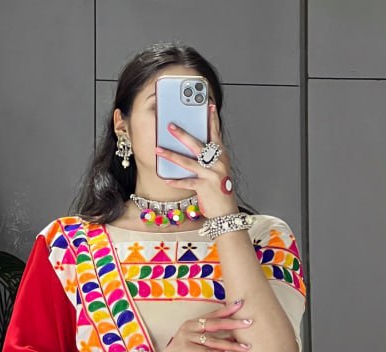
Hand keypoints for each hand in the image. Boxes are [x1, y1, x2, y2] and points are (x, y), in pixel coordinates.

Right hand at [151, 300, 251, 351]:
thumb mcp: (197, 346)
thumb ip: (210, 341)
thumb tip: (232, 341)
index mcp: (192, 323)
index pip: (213, 314)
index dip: (227, 309)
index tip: (241, 304)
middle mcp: (189, 327)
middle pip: (215, 323)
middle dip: (233, 323)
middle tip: (249, 322)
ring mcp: (186, 337)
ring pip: (213, 340)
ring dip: (231, 344)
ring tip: (245, 347)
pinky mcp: (185, 349)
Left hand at [154, 102, 237, 219]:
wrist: (226, 212)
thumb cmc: (220, 190)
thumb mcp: (219, 169)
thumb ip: (210, 157)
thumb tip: (194, 145)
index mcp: (221, 155)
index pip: (215, 133)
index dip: (212, 119)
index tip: (208, 105)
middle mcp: (217, 162)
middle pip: (197, 145)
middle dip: (182, 134)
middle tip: (170, 126)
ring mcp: (211, 174)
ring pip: (188, 162)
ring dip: (171, 155)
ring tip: (158, 149)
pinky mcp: (204, 187)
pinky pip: (187, 182)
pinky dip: (176, 181)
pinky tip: (166, 179)